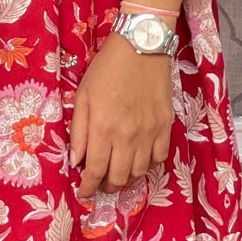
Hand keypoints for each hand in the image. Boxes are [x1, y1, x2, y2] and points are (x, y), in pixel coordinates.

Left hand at [69, 29, 174, 199]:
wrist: (141, 47)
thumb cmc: (107, 68)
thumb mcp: (83, 95)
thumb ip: (79, 131)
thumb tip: (76, 161)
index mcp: (103, 128)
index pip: (95, 170)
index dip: (87, 187)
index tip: (83, 193)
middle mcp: (128, 136)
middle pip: (119, 177)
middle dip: (107, 186)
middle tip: (100, 184)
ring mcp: (150, 133)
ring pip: (140, 172)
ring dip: (127, 179)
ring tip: (118, 174)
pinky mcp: (165, 126)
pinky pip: (159, 158)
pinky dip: (148, 166)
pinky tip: (139, 161)